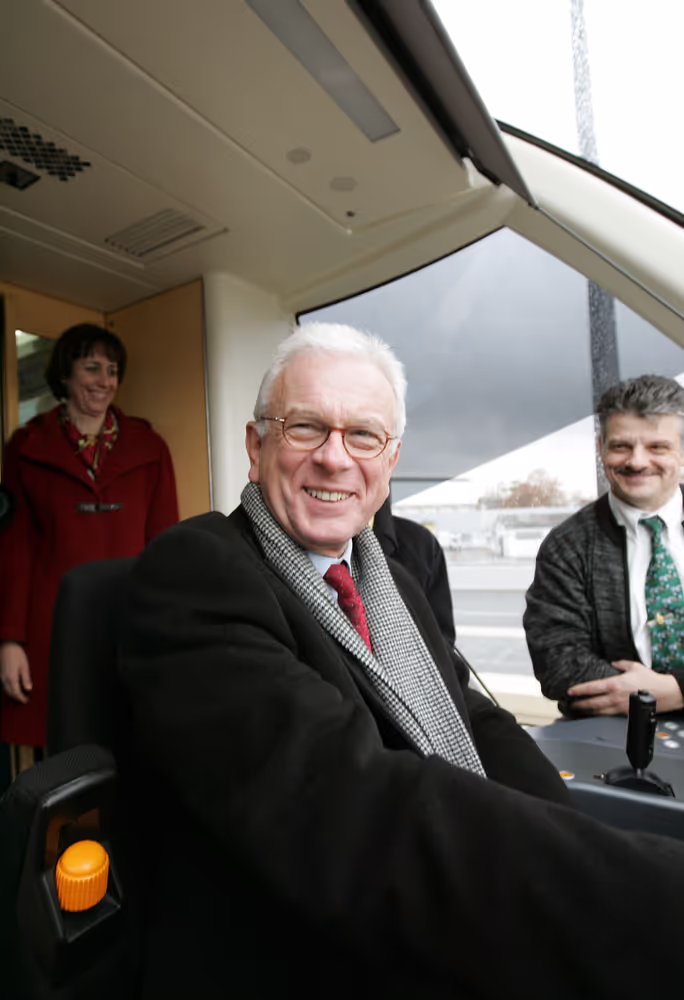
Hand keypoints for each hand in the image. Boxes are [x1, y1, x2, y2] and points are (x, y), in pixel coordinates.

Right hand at [0, 641, 31, 702]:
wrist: (6, 646)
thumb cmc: (16, 653)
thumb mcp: (24, 665)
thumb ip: (26, 678)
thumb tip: (28, 688)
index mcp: (12, 678)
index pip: (16, 693)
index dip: (21, 698)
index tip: (26, 701)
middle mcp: (5, 679)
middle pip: (10, 693)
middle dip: (17, 697)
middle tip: (24, 699)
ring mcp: (1, 676)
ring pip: (6, 689)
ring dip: (13, 693)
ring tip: (20, 694)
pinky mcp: (0, 673)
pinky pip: (4, 685)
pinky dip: (9, 688)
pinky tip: (14, 687)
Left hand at [567, 659, 683, 715]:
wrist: (665, 693)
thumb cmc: (651, 680)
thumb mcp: (633, 666)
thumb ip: (620, 664)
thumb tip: (613, 663)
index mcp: (615, 684)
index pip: (592, 688)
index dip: (579, 690)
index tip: (570, 691)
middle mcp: (615, 697)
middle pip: (592, 703)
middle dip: (579, 704)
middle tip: (570, 704)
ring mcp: (620, 707)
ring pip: (599, 712)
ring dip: (587, 711)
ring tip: (579, 711)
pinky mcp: (625, 714)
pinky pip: (609, 715)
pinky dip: (600, 715)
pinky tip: (595, 714)